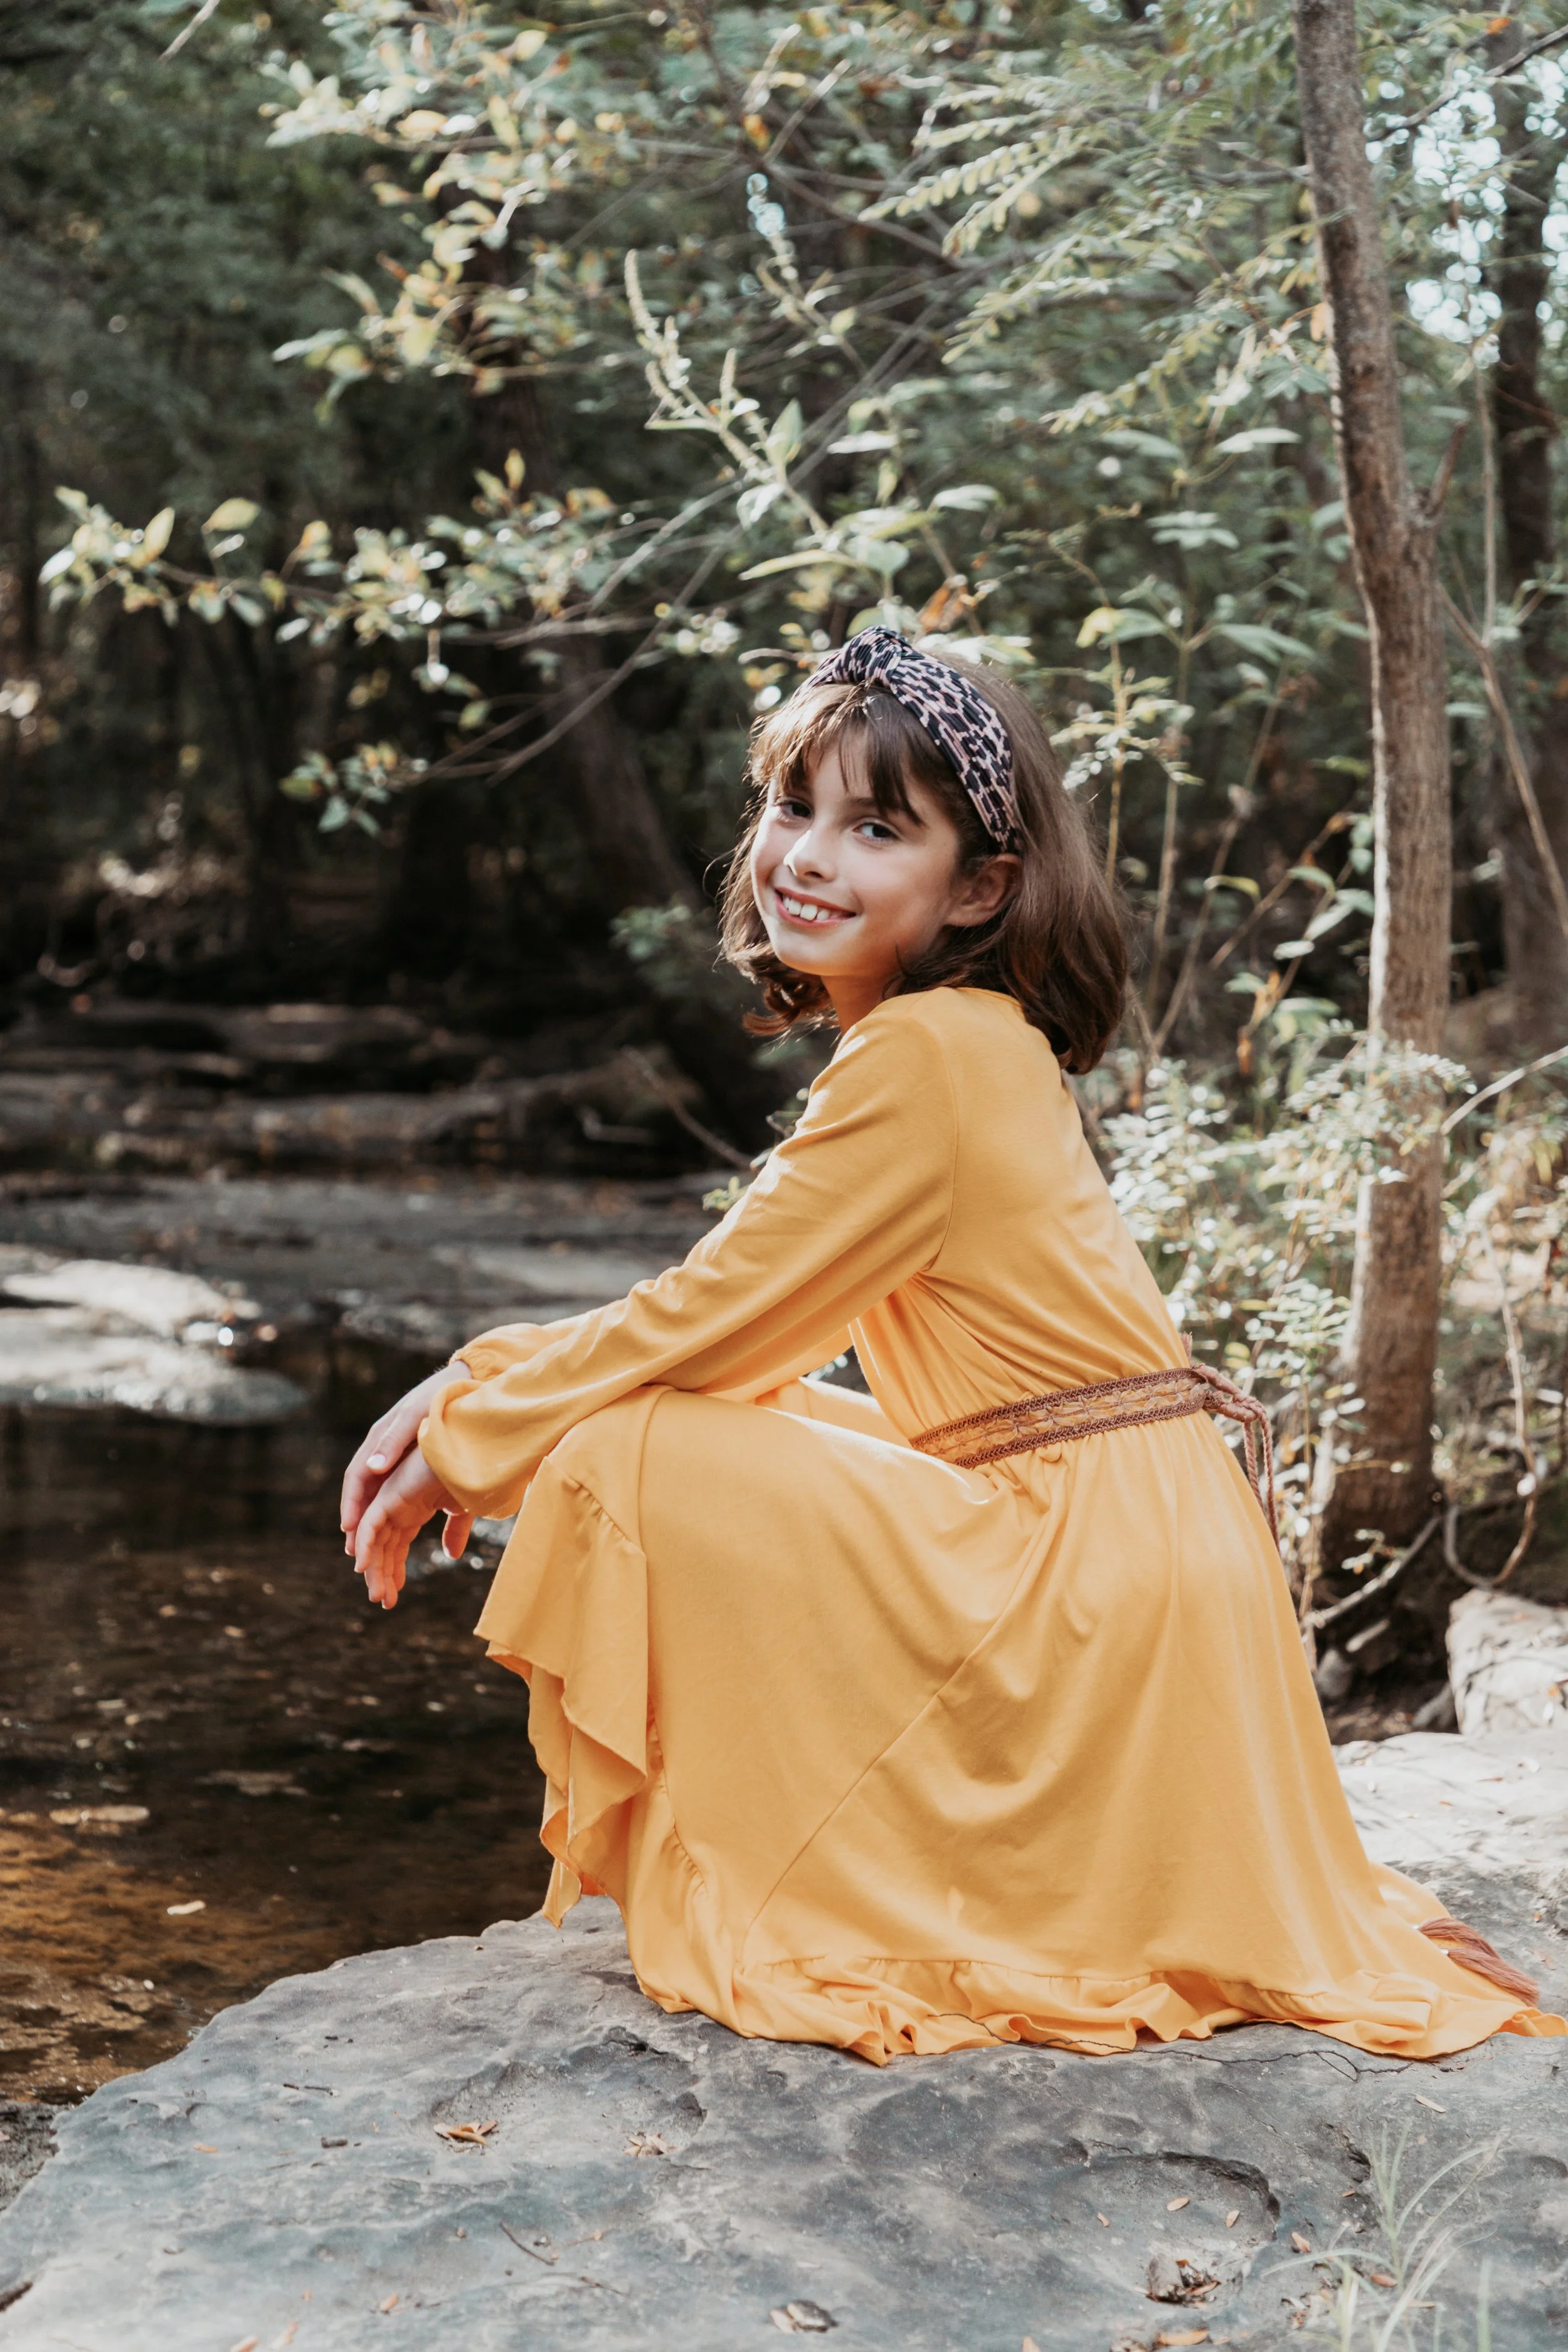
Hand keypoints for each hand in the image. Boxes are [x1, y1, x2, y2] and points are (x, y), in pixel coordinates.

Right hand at [341, 1361, 473, 1555]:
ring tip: (373, 1557)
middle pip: (365, 1493)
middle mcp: (384, 1451)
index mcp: (380, 1439)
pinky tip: (399, 1538)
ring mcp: (399, 1460)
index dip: (351, 1504)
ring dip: (374, 1527)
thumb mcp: (417, 1416)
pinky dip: (394, 1519)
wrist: (469, 1383)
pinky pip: (399, 1496)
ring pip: (380, 1498)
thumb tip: (373, 1468)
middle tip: (357, 1557)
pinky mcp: (416, 1466)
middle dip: (358, 1525)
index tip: (349, 1530)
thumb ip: (395, 1442)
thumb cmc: (441, 1397)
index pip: (357, 1477)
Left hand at [352, 1444, 468, 1609]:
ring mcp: (392, 1498)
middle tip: (383, 1601)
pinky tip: (364, 1568)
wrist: (475, 1448)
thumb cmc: (472, 1470)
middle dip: (381, 1574)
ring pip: (372, 1539)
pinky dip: (364, 1545)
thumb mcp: (464, 1509)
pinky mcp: (390, 1493)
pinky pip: (370, 1524)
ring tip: (377, 1595)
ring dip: (373, 1567)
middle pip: (381, 1546)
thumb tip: (452, 1555)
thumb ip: (455, 1531)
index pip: (396, 1544)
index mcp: (413, 1507)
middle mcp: (398, 1504)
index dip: (394, 1570)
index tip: (395, 1595)